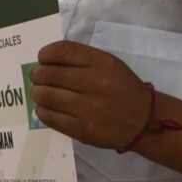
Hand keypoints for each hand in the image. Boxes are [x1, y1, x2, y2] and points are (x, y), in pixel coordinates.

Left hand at [30, 41, 149, 148]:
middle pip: (49, 74)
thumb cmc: (121, 88)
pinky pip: (50, 117)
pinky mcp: (83, 129)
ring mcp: (89, 109)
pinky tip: (45, 107)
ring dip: (37, 93)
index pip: (62, 51)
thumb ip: (80, 60)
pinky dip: (42, 110)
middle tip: (37, 78)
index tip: (43, 59)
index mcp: (103, 63)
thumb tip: (44, 61)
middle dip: (37, 75)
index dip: (45, 54)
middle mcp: (96, 84)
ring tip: (40, 93)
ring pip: (46, 96)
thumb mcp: (109, 65)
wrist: (145, 121)